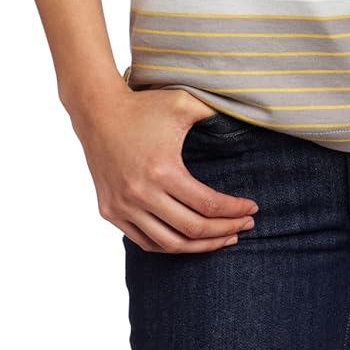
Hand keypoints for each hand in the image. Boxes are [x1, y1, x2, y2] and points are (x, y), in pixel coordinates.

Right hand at [70, 85, 259, 252]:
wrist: (97, 111)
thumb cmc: (143, 106)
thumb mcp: (183, 103)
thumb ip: (216, 112)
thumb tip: (248, 116)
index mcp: (163, 171)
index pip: (208, 205)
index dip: (234, 211)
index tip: (252, 210)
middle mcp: (141, 194)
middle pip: (193, 230)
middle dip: (225, 231)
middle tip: (245, 227)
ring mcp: (122, 206)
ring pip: (169, 244)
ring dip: (200, 246)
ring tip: (223, 238)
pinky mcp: (110, 211)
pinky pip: (145, 241)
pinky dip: (170, 245)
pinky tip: (189, 239)